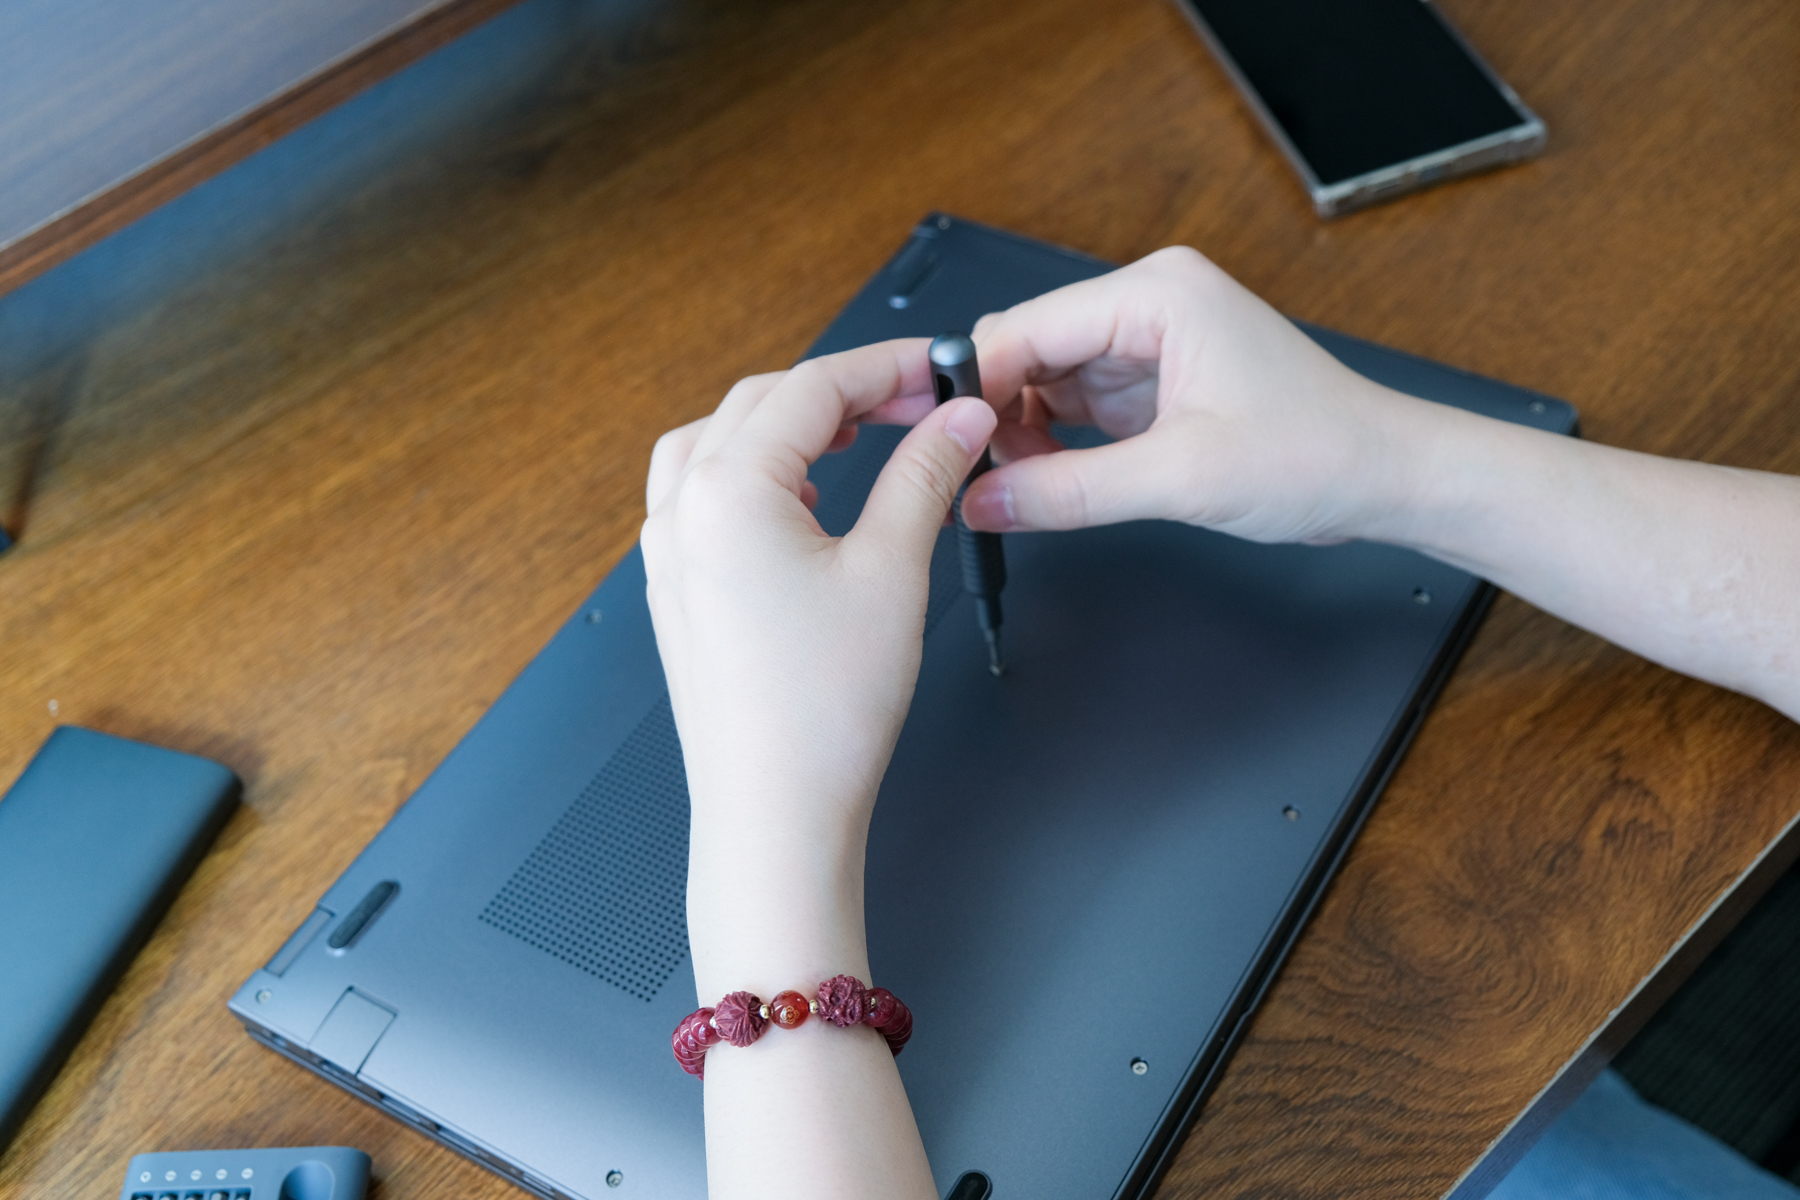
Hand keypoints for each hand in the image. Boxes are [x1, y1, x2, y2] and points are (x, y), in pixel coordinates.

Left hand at [641, 339, 995, 997]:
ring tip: (855, 440)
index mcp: (726, 491)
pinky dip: (754, 472)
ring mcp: (669, 552)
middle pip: (762, 403)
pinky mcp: (677, 590)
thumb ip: (925, 475)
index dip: (886, 369)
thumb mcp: (893, 571)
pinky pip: (703, 494)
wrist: (775, 812)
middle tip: (919, 405)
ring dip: (789, 426)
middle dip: (844, 393)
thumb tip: (957, 417)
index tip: (941, 372)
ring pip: (720, 442)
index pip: (812, 388)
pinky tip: (804, 501)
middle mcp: (681, 511)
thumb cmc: (822, 712)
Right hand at [959, 246, 1425, 544]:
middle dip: (995, 412)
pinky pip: (1075, 407)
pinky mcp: (1154, 385)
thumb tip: (984, 502)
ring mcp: (1151, 344)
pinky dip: (1052, 444)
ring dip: (1022, 433)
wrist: (1385, 479)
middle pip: (1028, 349)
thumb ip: (1068, 492)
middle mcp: (1150, 305)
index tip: (937, 437)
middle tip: (972, 474)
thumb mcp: (1180, 479)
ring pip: (1045, 381)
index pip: (1028, 326)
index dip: (975, 384)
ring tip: (1017, 488)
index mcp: (1158, 294)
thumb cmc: (1319, 453)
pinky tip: (1046, 481)